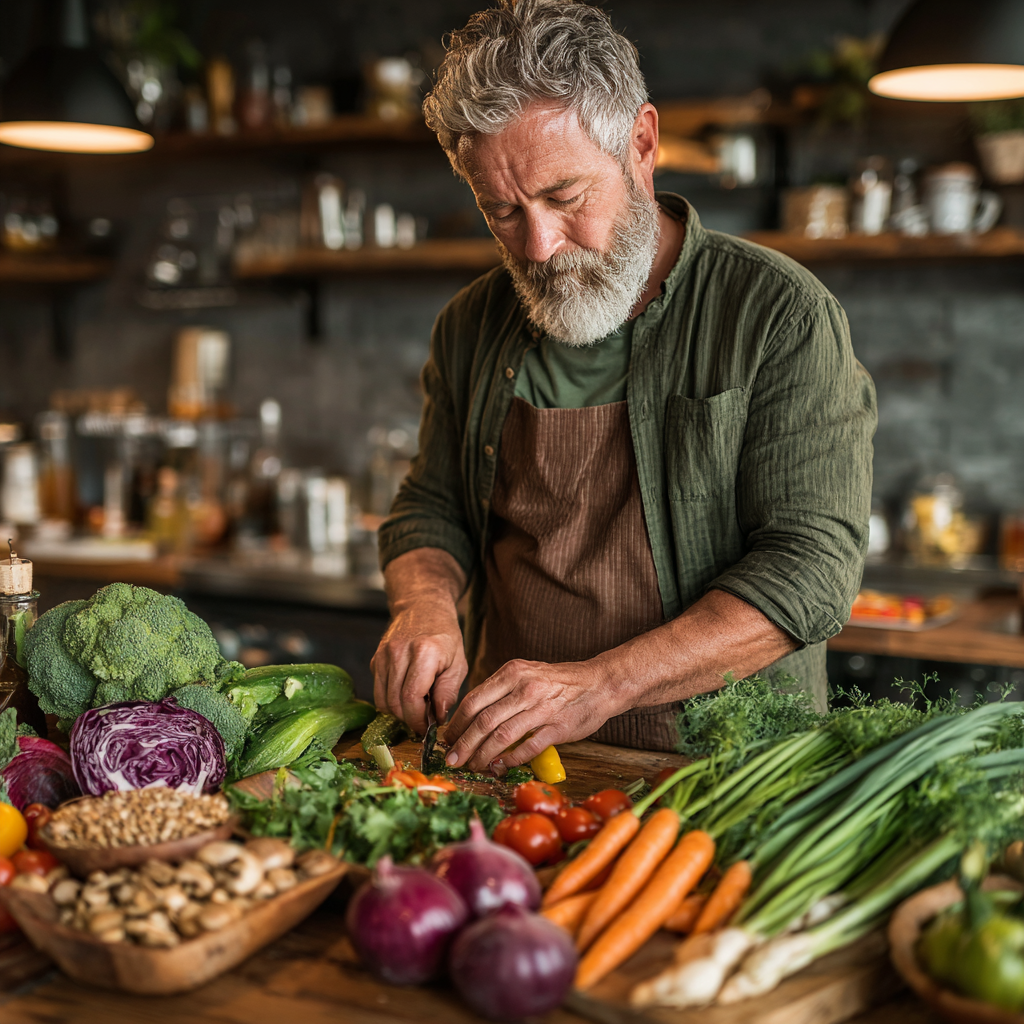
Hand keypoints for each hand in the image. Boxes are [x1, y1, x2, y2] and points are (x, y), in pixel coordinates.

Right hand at [371, 599, 466, 735]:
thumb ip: (448, 692)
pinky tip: (406, 695)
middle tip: (423, 722)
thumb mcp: (458, 663)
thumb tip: (438, 719)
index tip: (427, 728)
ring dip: (399, 712)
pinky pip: (378, 691)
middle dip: (409, 719)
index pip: (411, 698)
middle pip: (395, 703)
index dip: (418, 720)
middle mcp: (398, 652)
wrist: (423, 608)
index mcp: (424, 652)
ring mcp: (383, 654)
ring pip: (383, 701)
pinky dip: (390, 701)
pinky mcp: (375, 659)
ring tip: (416, 707)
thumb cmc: (445, 637)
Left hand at [443, 658, 619, 771]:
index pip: (474, 700)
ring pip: (501, 736)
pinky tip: (500, 767)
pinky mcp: (557, 727)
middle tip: (452, 760)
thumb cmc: (559, 682)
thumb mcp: (526, 674)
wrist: (600, 683)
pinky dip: (510, 760)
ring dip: (483, 755)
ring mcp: (541, 708)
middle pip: (483, 721)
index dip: (456, 723)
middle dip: (463, 744)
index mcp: (512, 673)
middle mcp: (524, 688)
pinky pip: (527, 747)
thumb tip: (471, 719)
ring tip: (473, 766)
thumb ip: (501, 692)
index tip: (448, 739)